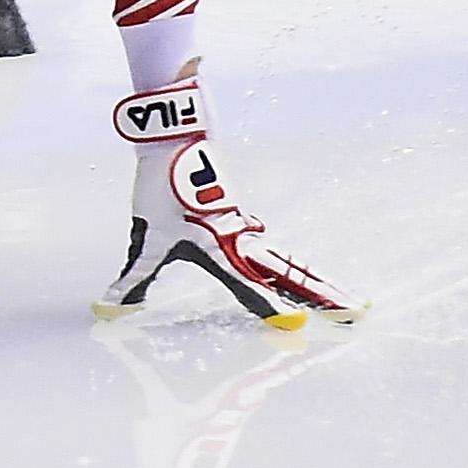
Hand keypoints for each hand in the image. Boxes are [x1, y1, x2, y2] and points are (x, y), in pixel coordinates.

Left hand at [95, 77, 361, 327]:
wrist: (176, 140)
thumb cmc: (163, 188)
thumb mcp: (145, 238)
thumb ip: (135, 278)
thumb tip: (108, 308)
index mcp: (221, 247)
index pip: (249, 286)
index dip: (270, 308)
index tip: (296, 327)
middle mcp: (243, 240)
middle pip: (292, 274)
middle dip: (326, 296)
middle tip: (359, 314)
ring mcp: (248, 229)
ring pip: (292, 262)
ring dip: (320, 282)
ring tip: (349, 300)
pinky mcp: (245, 220)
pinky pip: (280, 251)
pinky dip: (300, 268)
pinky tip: (305, 273)